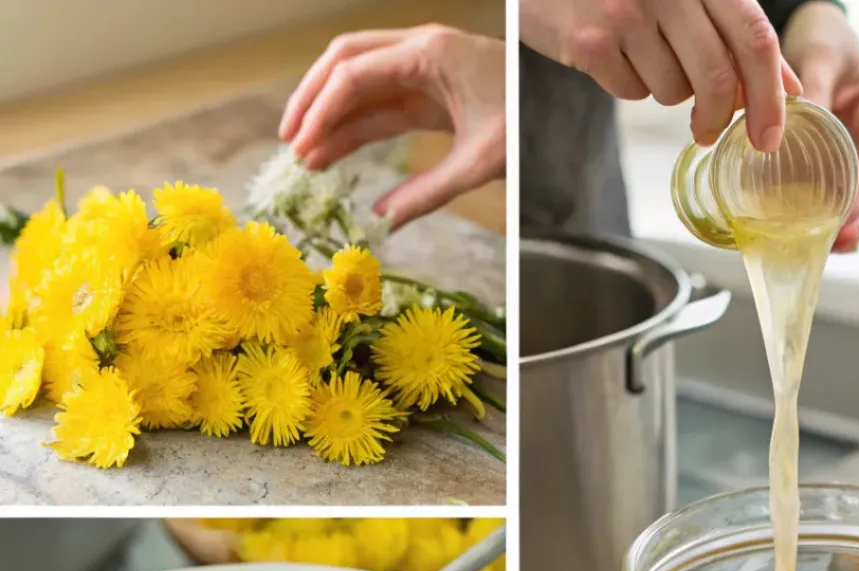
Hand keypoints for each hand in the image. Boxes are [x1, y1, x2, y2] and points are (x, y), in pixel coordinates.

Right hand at [280, 25, 504, 230]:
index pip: (355, 74)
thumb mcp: (479, 162)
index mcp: (429, 53)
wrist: (557, 111)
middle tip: (289, 142)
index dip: (321, 110)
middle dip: (313, 100)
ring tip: (308, 157)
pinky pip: (383, 102)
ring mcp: (423, 67)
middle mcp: (419, 49)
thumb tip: (383, 221)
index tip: (299, 146)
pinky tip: (337, 153)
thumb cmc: (524, 126)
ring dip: (332, 116)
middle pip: (346, 62)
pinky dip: (359, 125)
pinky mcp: (430, 89)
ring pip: (360, 82)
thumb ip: (429, 192)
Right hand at [520, 0, 801, 150]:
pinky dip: (628, 83)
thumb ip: (736, 32)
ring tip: (643, 54)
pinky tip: (615, 53)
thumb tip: (787, 88)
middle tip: (709, 132)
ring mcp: (628, 12)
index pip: (754, 37)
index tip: (770, 137)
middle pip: (718, 77)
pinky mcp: (592, 42)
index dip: (770, 94)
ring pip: (672, 91)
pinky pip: (631, 91)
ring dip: (665, 89)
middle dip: (719, 118)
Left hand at [782, 2, 858, 251]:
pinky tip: (802, 237)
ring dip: (844, 230)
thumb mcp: (822, 57)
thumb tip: (794, 122)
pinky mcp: (831, 166)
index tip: (848, 221)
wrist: (813, 33)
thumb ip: (815, 89)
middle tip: (836, 245)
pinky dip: (822, 221)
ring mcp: (853, 156)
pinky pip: (833, 199)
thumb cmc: (826, 39)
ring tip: (821, 251)